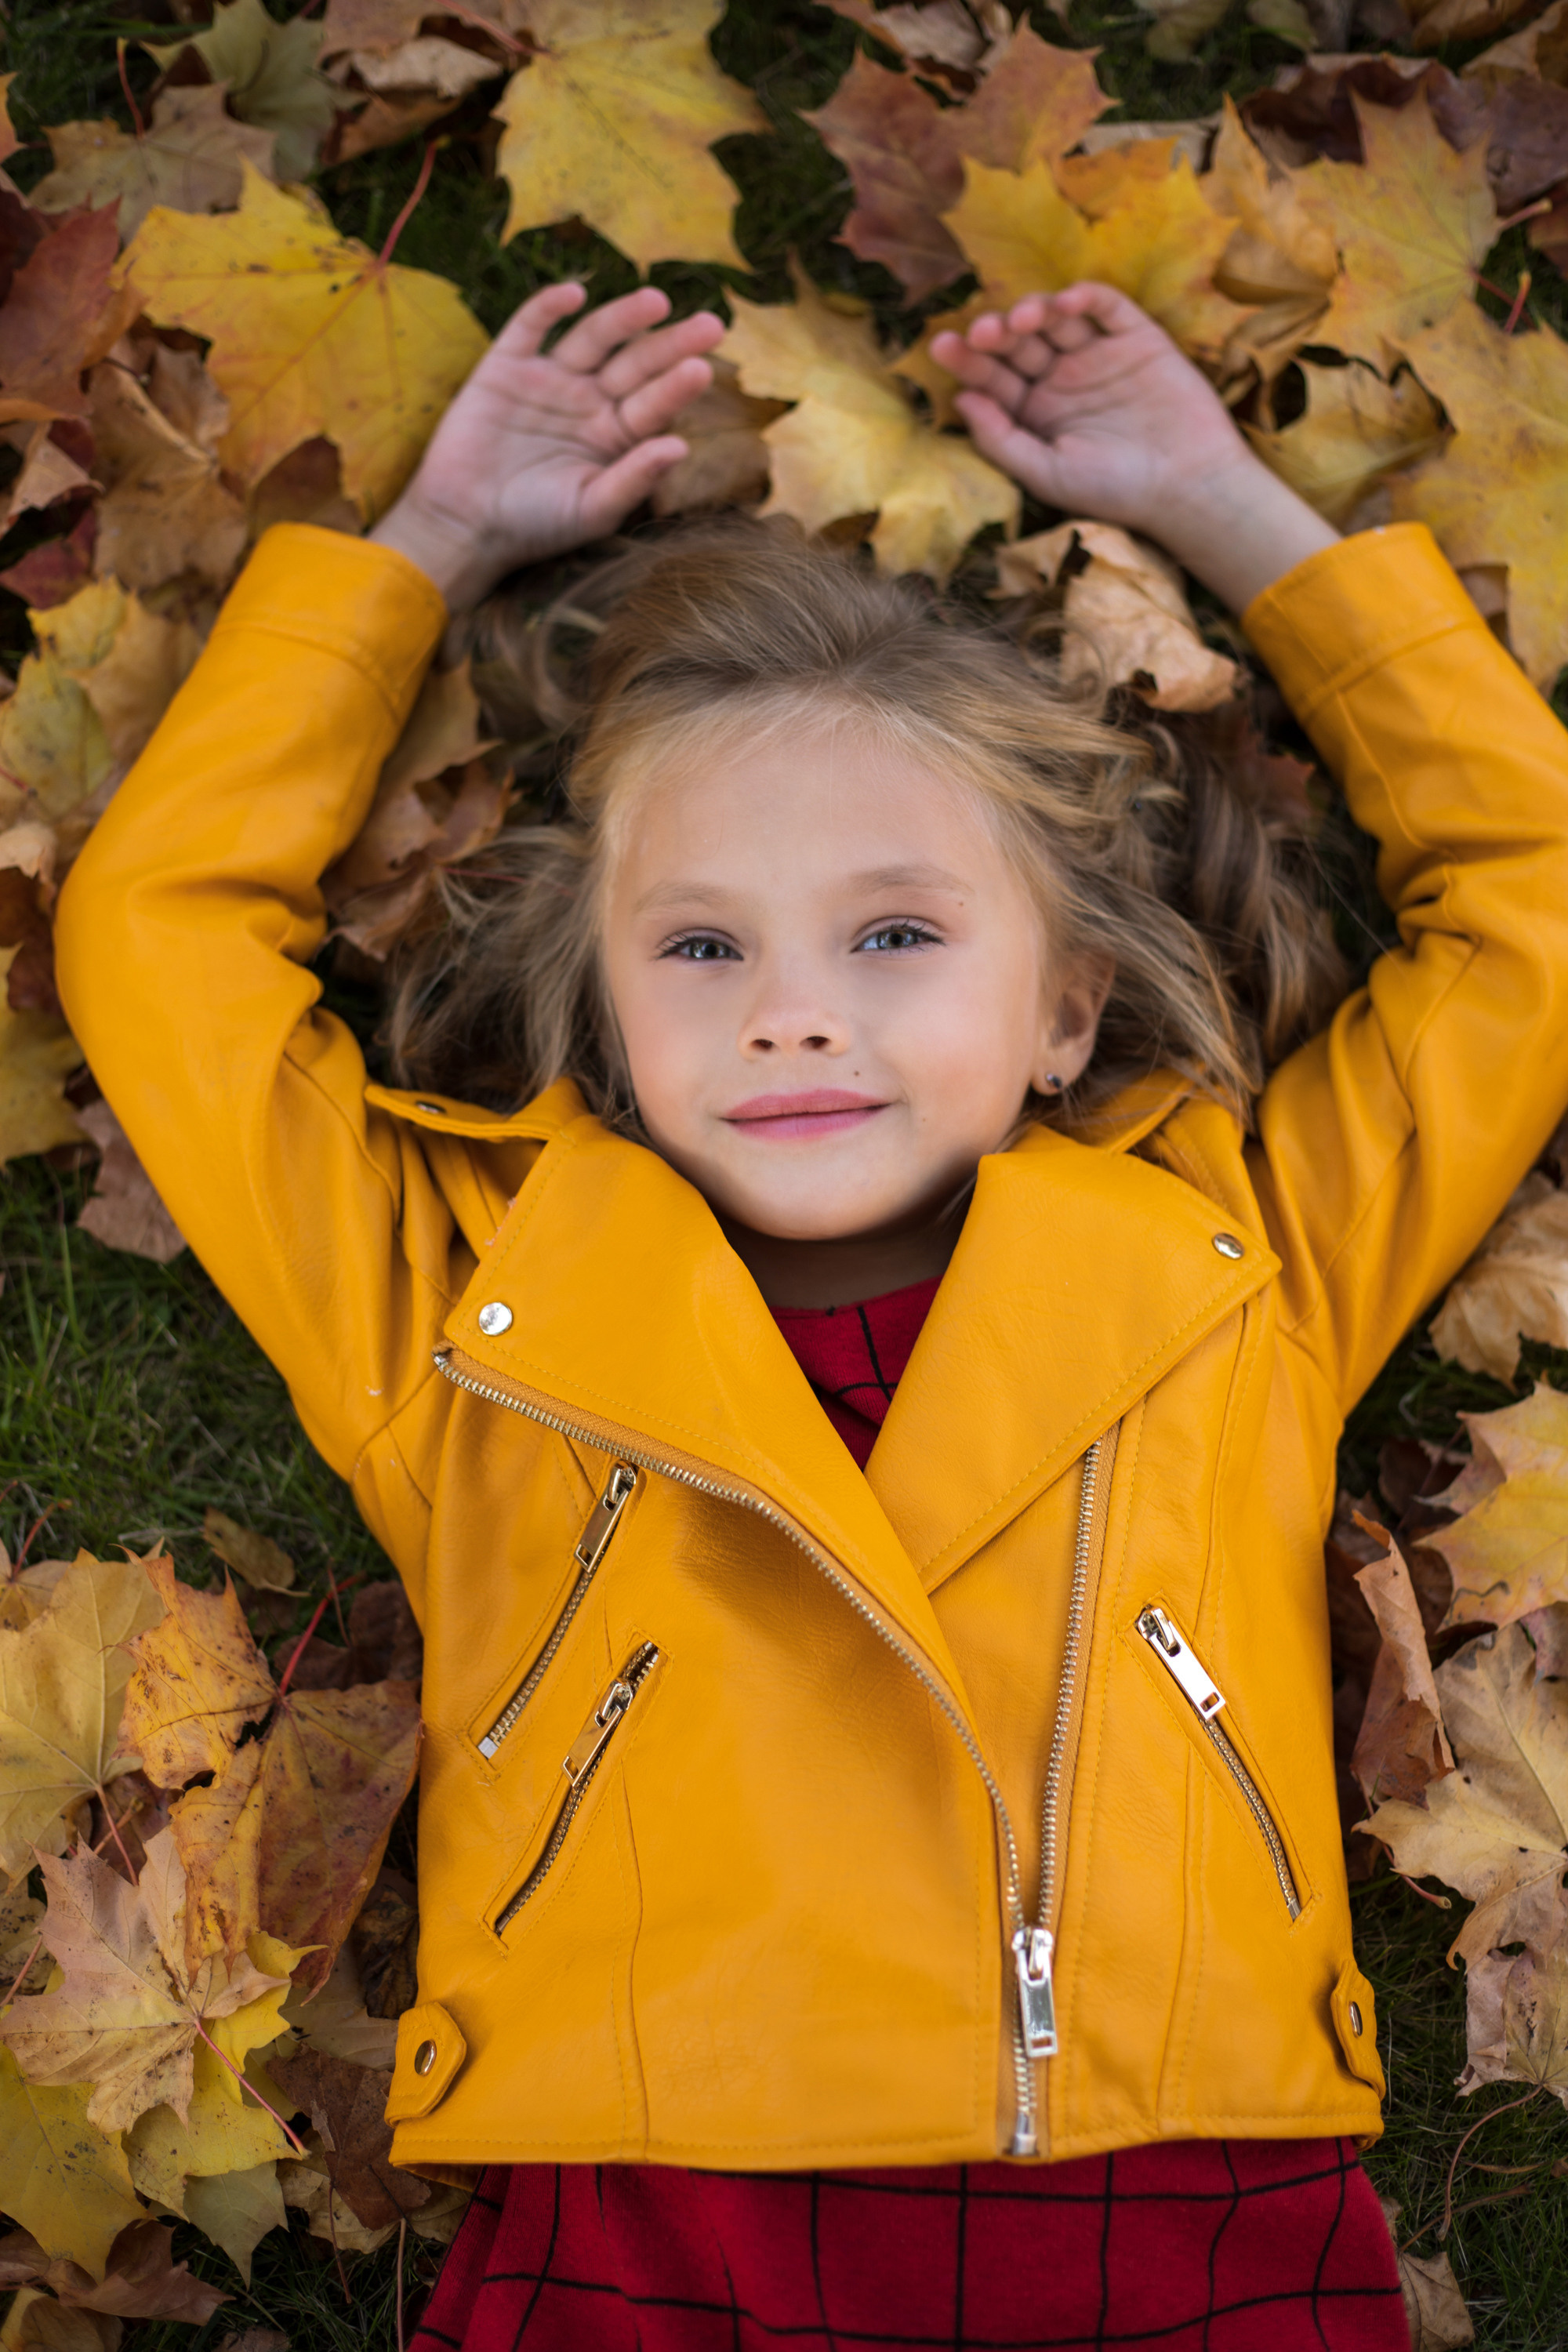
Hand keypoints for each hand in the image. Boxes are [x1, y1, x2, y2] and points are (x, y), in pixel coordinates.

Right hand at [370, 282, 725, 610]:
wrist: (465, 525)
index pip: (655, 404)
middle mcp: (589, 402)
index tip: (704, 368)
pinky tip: (574, 296)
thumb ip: (634, 479)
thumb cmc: (535, 525)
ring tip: (656, 302)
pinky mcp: (506, 367)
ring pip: (594, 338)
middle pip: (636, 364)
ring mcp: (549, 380)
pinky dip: (548, 308)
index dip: (677, 386)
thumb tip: (681, 446)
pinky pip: (529, 327)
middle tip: (711, 325)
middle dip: (671, 344)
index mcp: (615, 436)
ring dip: (623, 318)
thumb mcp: (592, 509)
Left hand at [930, 283, 1336, 612]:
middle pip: (1018, 343)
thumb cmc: (1114, 491)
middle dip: (998, 333)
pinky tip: (1066, 303)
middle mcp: (1062, 379)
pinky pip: (1106, 307)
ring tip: (1024, 320)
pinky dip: (1085, 297)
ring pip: (1056, 319)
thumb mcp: (1046, 473)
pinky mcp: (1136, 338)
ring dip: (1035, 310)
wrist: (1187, 487)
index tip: (943, 347)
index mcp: (1035, 412)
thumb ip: (1001, 439)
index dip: (967, 361)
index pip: (993, 378)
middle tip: (986, 333)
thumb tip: (960, 399)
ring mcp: (1097, 356)